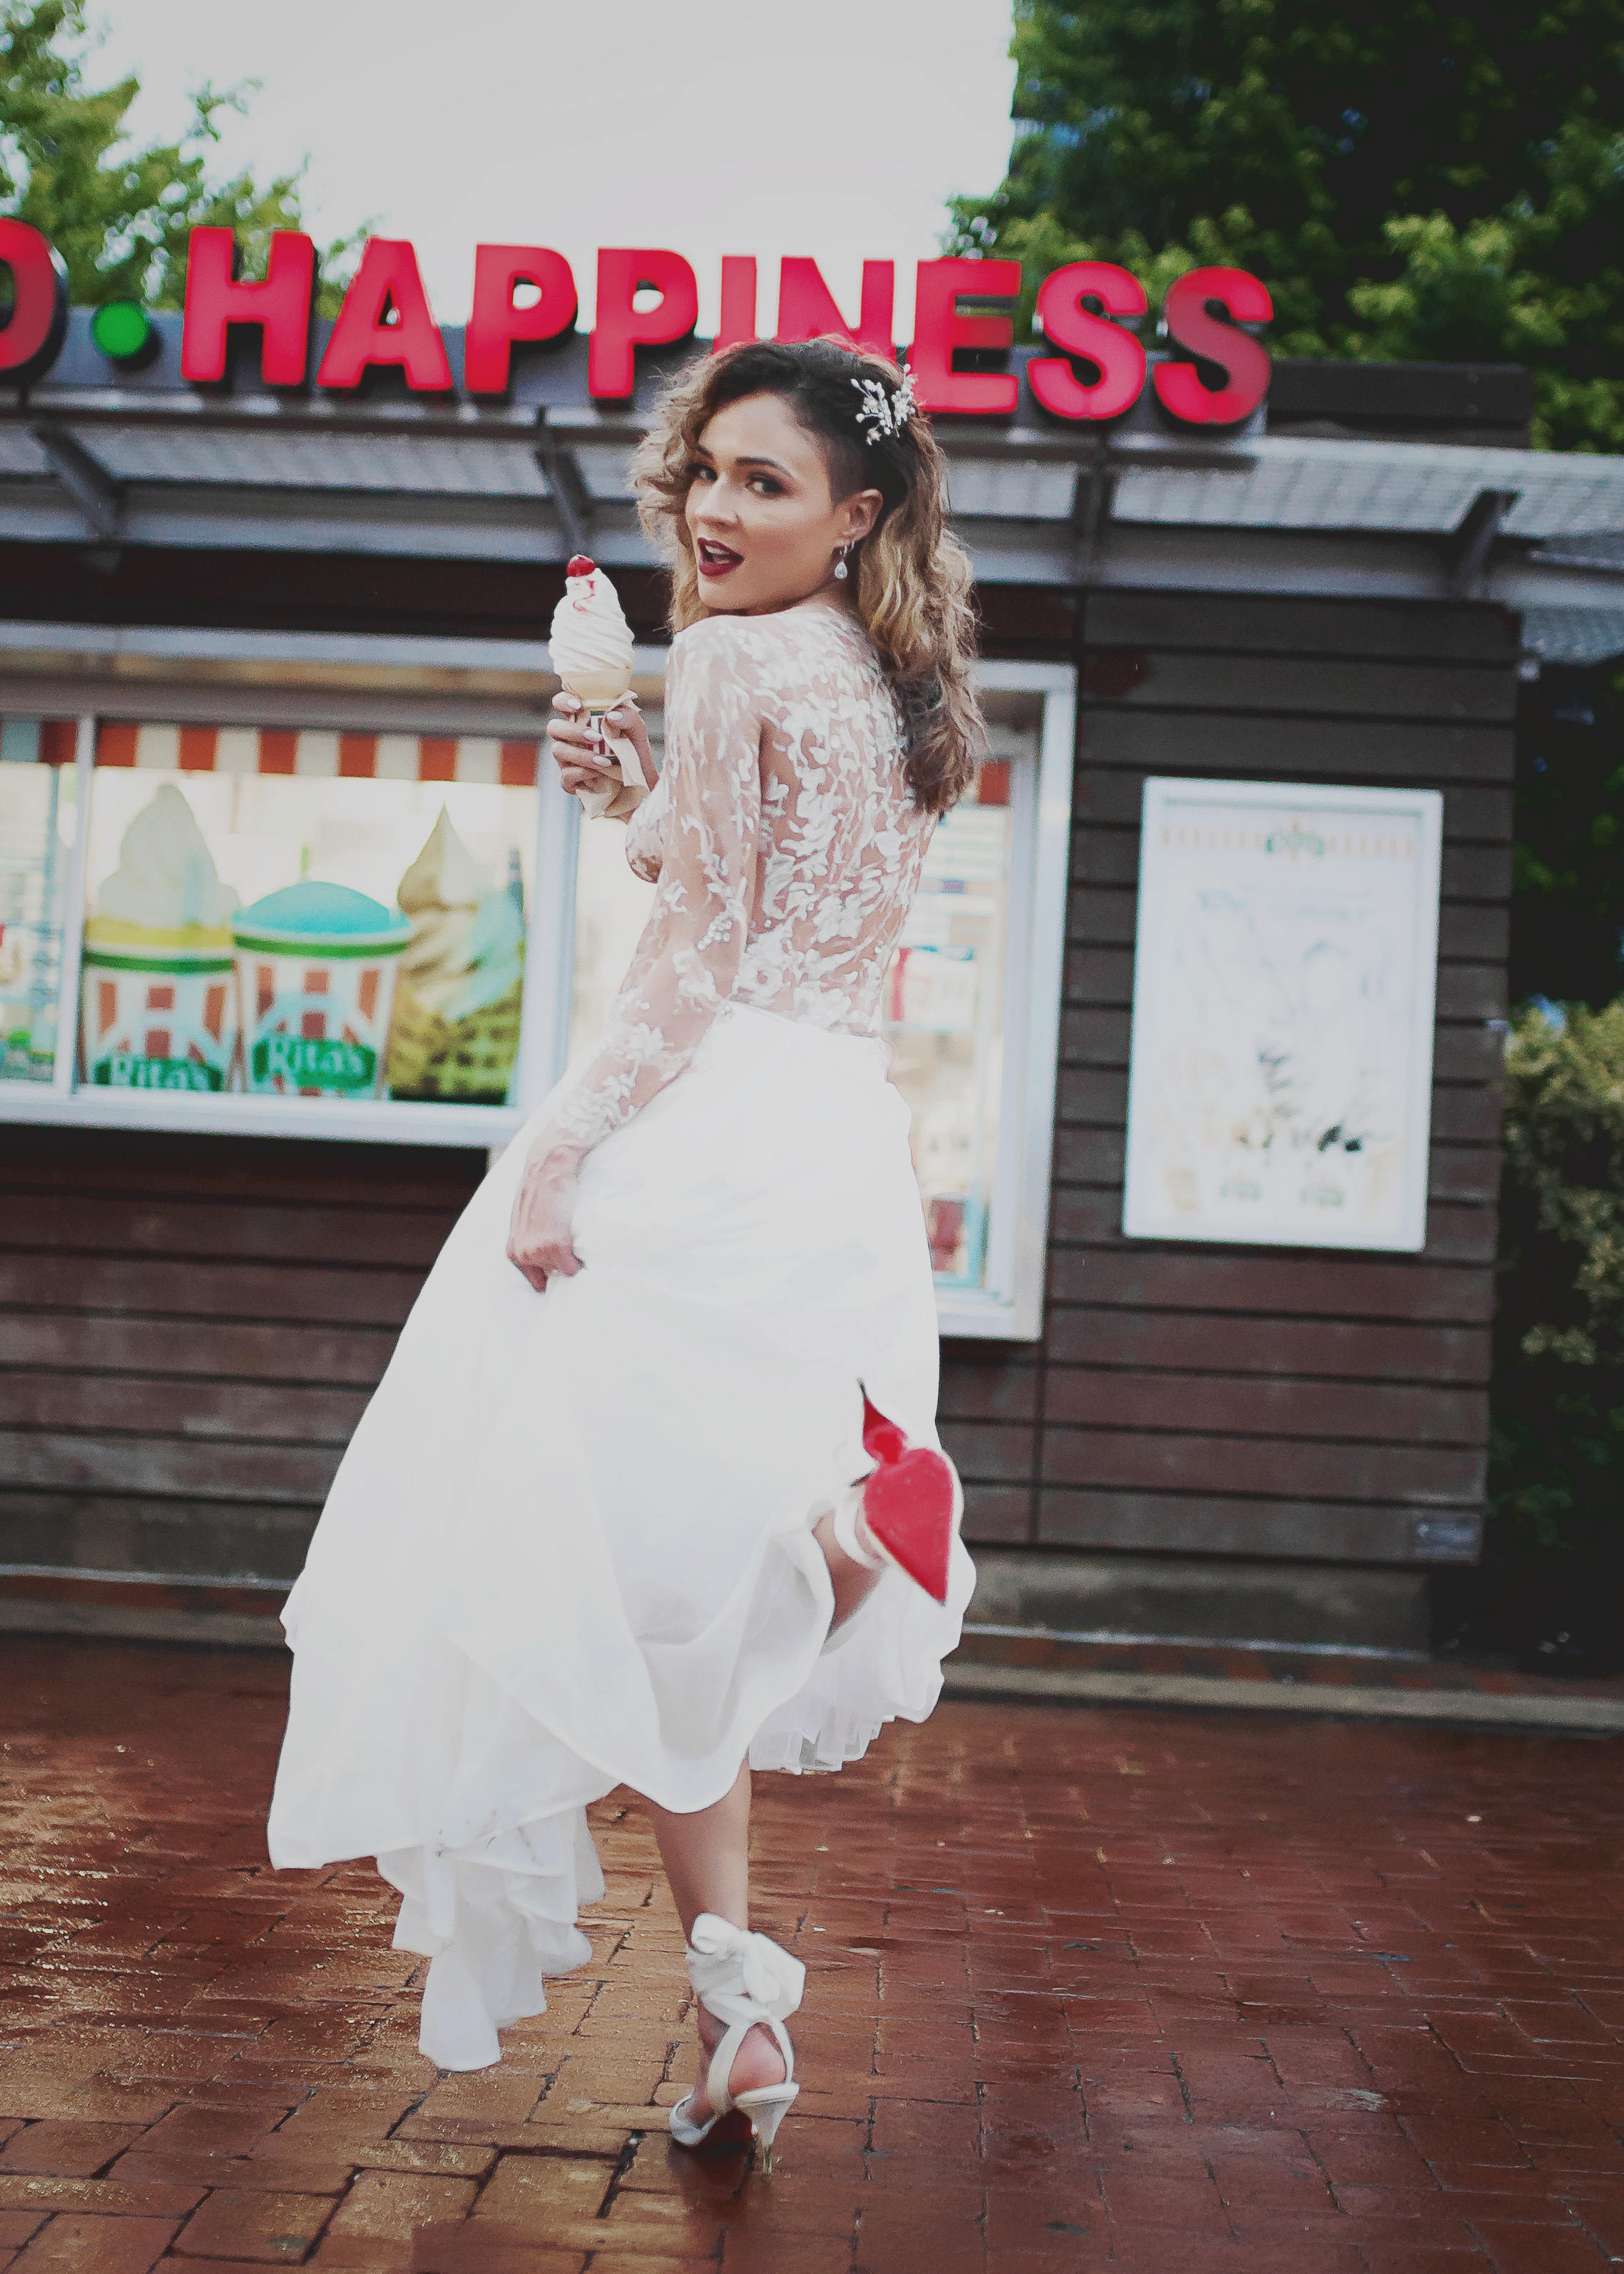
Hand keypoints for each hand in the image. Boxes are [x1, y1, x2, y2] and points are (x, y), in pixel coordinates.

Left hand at [507, 1140, 586, 1291]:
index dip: (549, 1272)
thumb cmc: (540, 1189)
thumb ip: (529, 1240)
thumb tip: (544, 1253)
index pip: (534, 1279)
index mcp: (513, 1249)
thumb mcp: (525, 1220)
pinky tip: (575, 1238)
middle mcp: (522, 1253)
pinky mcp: (554, 1247)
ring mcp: (537, 1251)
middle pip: (551, 1274)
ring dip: (569, 1257)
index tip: (558, 1268)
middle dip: (560, 1262)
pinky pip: (571, 1267)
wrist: (547, 1167)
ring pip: (562, 1270)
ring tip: (569, 1232)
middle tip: (566, 1239)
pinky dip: (578, 1258)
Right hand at [546, 692, 652, 804]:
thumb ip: (629, 718)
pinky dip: (582, 773)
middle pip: (553, 727)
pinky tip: (599, 773)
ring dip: (581, 755)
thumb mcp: (638, 732)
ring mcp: (568, 760)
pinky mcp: (570, 782)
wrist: (641, 785)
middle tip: (596, 737)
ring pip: (558, 750)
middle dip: (572, 731)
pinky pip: (565, 776)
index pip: (561, 704)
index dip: (563, 701)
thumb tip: (611, 715)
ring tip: (605, 761)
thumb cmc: (634, 754)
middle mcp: (570, 739)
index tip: (578, 706)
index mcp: (582, 721)